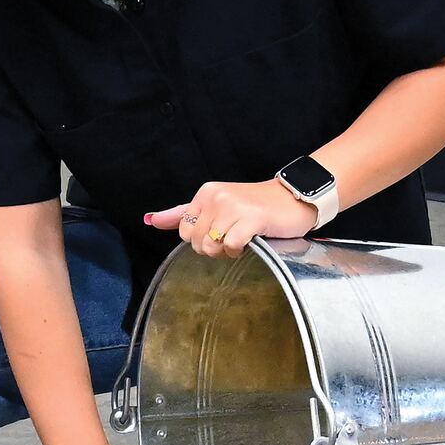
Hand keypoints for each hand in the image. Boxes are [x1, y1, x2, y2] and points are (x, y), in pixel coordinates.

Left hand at [144, 179, 317, 258]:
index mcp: (206, 193)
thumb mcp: (216, 205)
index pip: (184, 230)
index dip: (201, 240)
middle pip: (196, 242)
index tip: (220, 232)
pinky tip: (250, 242)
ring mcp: (233, 207)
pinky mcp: (251, 218)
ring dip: (227, 252)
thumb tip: (151, 220)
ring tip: (242, 239)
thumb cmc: (256, 206)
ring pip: (211, 246)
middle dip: (213, 249)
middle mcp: (217, 197)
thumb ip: (183, 213)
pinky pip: (230, 246)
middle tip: (233, 237)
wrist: (292, 199)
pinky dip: (239, 251)